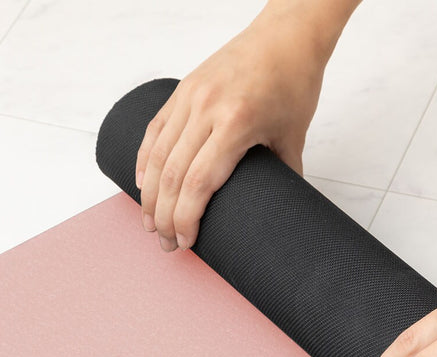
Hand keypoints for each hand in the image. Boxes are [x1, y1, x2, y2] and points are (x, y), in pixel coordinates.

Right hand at [135, 3, 340, 251]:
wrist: (286, 35)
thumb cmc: (294, 83)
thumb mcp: (294, 138)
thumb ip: (285, 180)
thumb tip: (279, 214)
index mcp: (237, 123)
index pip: (198, 183)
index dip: (186, 219)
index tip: (186, 242)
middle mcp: (206, 109)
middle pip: (171, 175)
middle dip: (164, 216)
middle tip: (166, 243)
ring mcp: (189, 97)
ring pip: (156, 155)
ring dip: (149, 195)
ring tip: (150, 222)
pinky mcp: (181, 90)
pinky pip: (154, 130)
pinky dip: (144, 161)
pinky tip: (142, 185)